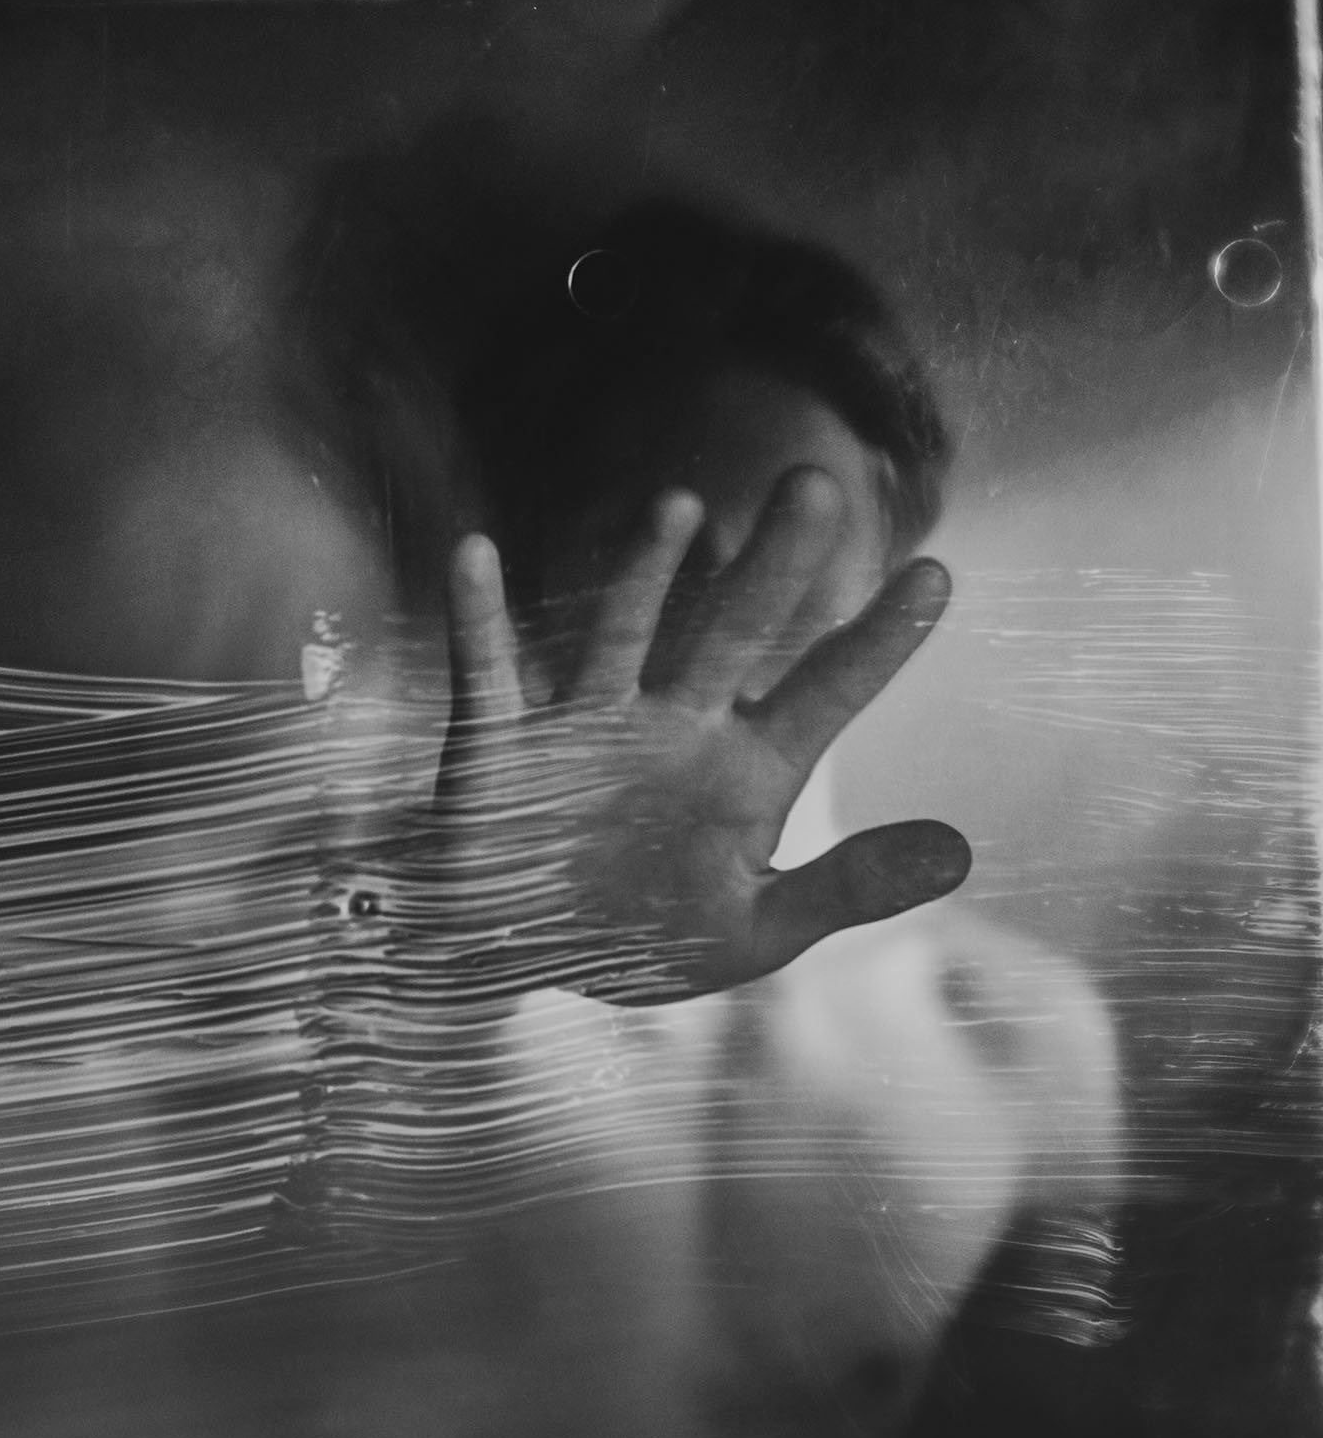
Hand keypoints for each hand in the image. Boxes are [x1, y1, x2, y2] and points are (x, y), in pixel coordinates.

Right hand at [434, 467, 969, 1004]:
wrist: (520, 953)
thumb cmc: (646, 935)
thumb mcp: (757, 928)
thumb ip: (850, 888)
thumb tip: (960, 855)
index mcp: (746, 770)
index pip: (826, 692)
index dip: (879, 640)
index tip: (937, 574)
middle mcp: (675, 726)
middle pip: (734, 632)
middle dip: (774, 565)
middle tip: (817, 484)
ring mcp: (587, 725)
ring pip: (622, 634)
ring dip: (644, 574)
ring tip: (679, 507)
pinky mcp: (501, 742)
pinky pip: (488, 672)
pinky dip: (479, 617)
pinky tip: (477, 550)